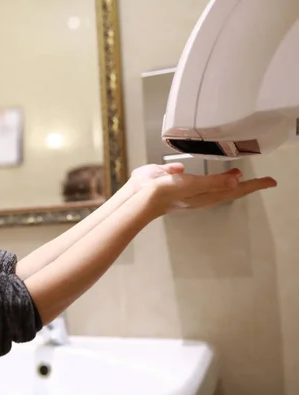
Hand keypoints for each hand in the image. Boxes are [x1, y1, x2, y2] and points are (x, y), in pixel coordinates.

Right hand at [136, 162, 276, 215]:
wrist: (139, 199)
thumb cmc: (161, 192)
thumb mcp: (190, 183)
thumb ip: (214, 181)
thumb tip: (238, 180)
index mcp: (207, 195)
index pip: (237, 190)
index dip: (254, 185)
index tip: (271, 181)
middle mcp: (203, 196)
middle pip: (231, 191)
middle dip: (247, 186)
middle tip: (264, 182)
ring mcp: (193, 194)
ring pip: (221, 190)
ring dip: (234, 185)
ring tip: (243, 181)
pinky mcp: (182, 191)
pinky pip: (208, 188)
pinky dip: (218, 183)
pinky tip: (214, 180)